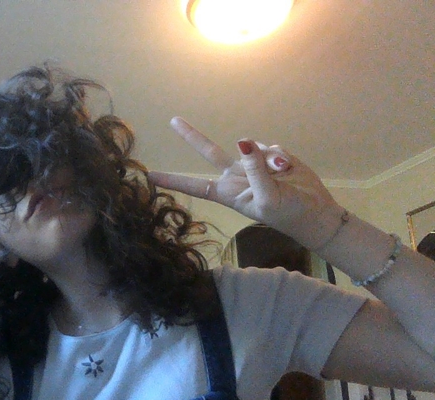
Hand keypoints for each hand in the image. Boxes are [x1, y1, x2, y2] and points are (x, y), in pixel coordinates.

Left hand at [148, 117, 344, 249]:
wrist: (314, 210)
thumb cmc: (287, 212)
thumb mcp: (268, 197)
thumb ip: (255, 170)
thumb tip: (242, 141)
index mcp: (228, 192)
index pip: (195, 185)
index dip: (173, 180)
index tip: (150, 176)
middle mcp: (236, 176)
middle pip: (209, 152)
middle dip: (192, 136)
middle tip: (172, 121)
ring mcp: (253, 165)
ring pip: (250, 146)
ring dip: (265, 157)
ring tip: (282, 173)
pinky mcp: (270, 157)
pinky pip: (268, 147)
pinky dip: (279, 156)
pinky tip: (288, 168)